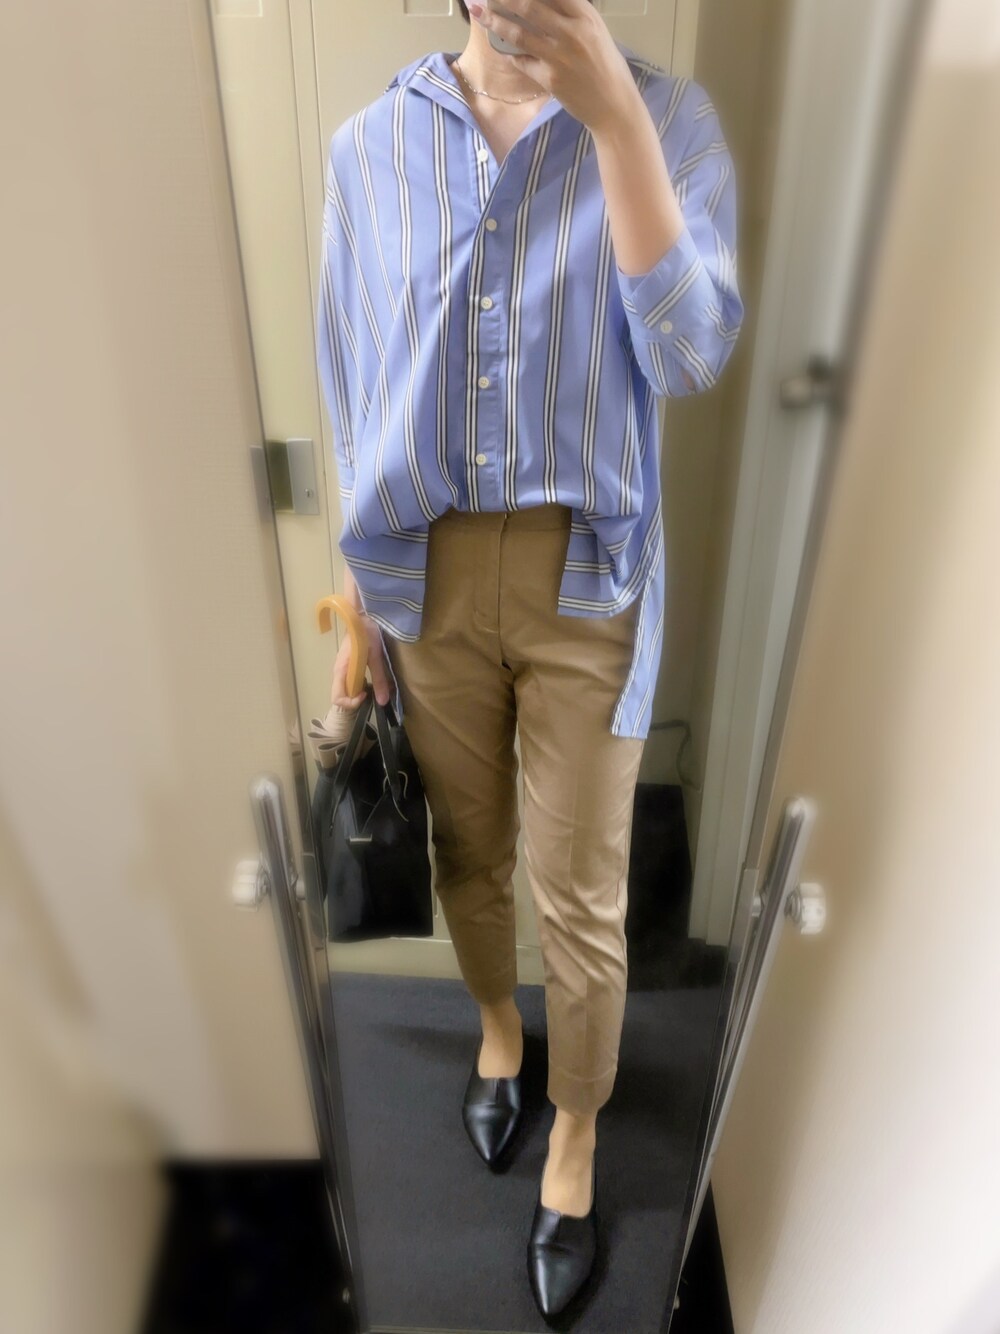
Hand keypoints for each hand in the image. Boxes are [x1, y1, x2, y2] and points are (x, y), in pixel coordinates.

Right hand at [330, 613, 393, 709]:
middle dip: (354, 699)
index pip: (337, 698)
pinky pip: (348, 680)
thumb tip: (383, 701)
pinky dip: (357, 684)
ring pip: (344, 688)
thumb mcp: (376, 656)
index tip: (365, 694)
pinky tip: (368, 676)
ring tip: (370, 684)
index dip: (351, 702)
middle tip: (369, 691)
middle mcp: (338, 671)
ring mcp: (341, 667)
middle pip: (340, 695)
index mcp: (342, 670)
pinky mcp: (346, 663)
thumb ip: (379, 678)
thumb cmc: (367, 633)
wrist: (362, 615)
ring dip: (356, 692)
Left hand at [468, 0, 638, 133]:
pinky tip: (502, 47)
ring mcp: (559, 57)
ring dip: (496, 22)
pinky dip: (511, 54)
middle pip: (529, 6)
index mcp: (586, 15)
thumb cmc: (606, 66)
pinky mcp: (550, 79)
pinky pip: (522, 62)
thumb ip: (571, 14)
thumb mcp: (595, 31)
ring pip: (519, 34)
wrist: (614, 105)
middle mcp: (572, 32)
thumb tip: (543, 4)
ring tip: (480, 14)